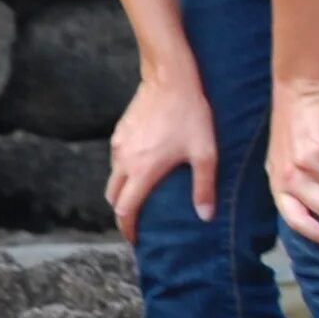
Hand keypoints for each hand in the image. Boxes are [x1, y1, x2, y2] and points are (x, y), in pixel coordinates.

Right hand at [106, 73, 219, 242]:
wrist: (169, 79)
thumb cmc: (190, 115)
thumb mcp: (205, 153)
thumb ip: (204, 187)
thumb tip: (205, 216)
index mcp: (142, 172)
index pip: (124, 210)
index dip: (127, 228)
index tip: (134, 238)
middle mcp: (124, 162)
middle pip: (113, 197)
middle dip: (122, 212)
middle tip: (137, 219)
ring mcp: (118, 146)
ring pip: (113, 178)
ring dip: (123, 190)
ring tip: (141, 193)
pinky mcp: (119, 133)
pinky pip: (116, 160)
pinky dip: (124, 171)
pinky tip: (142, 165)